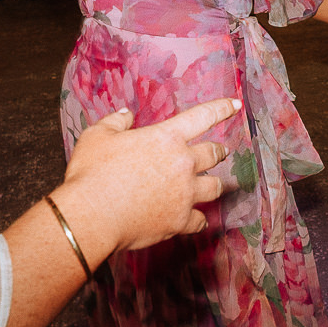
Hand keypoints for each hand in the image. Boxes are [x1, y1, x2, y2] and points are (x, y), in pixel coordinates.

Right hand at [59, 98, 236, 252]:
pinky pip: (200, 220)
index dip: (222, 108)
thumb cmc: (92, 173)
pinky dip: (199, 218)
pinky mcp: (180, 221)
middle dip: (219, 151)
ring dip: (215, 183)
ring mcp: (185, 194)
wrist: (92, 216)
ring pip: (215, 187)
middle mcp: (183, 164)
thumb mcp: (96, 136)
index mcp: (167, 137)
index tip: (235, 105)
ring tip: (215, 184)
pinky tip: (196, 219)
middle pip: (214, 154)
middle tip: (221, 152)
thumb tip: (126, 114)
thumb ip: (115, 121)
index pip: (203, 116)